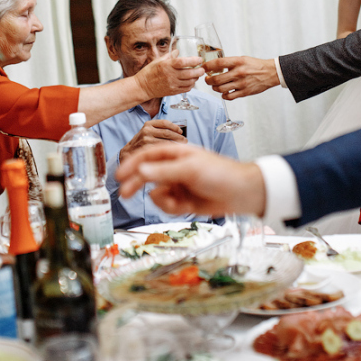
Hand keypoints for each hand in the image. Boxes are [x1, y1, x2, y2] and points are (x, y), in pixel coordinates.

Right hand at [117, 142, 265, 216]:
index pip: (147, 156)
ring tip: (176, 201)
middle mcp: (174, 167)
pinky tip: (183, 206)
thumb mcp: (189, 170)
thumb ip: (163, 172)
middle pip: (146, 175)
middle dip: (136, 184)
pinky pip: (166, 204)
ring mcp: (177, 184)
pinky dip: (170, 207)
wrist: (240, 194)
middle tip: (125, 194)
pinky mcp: (182, 199)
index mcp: (175, 153)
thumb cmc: (220, 174)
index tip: (119, 174)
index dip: (131, 164)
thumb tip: (140, 172)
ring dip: (161, 199)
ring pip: (155, 192)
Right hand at [118, 119, 185, 163]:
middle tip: (185, 140)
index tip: (181, 131)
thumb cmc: (141, 143)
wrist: (128, 153)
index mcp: (148, 124)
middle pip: (167, 132)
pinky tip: (174, 152)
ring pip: (166, 142)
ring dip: (176, 144)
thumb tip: (177, 131)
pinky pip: (162, 149)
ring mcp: (146, 140)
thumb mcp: (148, 132)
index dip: (175, 127)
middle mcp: (147, 130)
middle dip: (178, 137)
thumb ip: (159, 130)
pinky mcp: (146, 149)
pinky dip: (170, 150)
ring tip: (183, 146)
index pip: (165, 123)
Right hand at [137, 55, 202, 100]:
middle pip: (190, 73)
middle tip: (202, 68)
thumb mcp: (158, 60)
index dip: (194, 60)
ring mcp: (173, 84)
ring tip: (197, 74)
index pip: (184, 62)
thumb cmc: (149, 72)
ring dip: (196, 78)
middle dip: (199, 71)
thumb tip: (177, 51)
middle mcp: (171, 75)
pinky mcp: (173, 91)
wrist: (143, 86)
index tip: (199, 59)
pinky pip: (186, 89)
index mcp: (167, 65)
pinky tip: (191, 82)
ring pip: (190, 82)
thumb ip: (170, 56)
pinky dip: (191, 85)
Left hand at [204, 56, 278, 97]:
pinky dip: (224, 95)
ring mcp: (241, 84)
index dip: (207, 66)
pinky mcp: (244, 92)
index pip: (218, 63)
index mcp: (237, 62)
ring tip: (215, 86)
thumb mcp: (242, 59)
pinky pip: (229, 97)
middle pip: (216, 79)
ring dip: (215, 88)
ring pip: (220, 89)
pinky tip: (224, 92)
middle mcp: (238, 73)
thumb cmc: (255, 65)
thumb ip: (230, 63)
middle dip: (208, 80)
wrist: (270, 73)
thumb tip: (215, 66)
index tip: (203, 68)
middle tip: (207, 80)